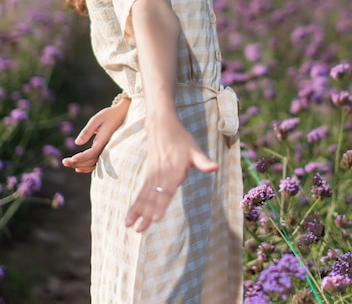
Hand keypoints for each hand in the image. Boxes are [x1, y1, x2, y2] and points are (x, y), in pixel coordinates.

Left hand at [62, 98, 129, 172]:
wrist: (122, 114)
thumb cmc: (109, 115)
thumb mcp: (97, 119)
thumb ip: (87, 131)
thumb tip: (77, 143)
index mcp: (104, 139)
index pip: (93, 153)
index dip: (82, 158)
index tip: (71, 159)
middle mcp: (107, 147)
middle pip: (92, 160)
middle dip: (77, 163)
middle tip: (64, 162)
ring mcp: (107, 150)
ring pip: (94, 164)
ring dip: (81, 166)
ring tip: (68, 163)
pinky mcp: (106, 151)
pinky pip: (97, 163)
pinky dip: (87, 167)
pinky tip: (77, 168)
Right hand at [125, 113, 217, 231]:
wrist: (162, 127)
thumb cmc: (181, 139)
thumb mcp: (194, 149)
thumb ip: (203, 161)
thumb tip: (216, 167)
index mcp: (174, 171)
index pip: (167, 191)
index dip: (161, 205)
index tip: (156, 218)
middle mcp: (161, 174)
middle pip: (153, 198)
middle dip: (146, 214)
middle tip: (140, 230)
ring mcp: (153, 175)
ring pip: (144, 196)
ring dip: (137, 211)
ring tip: (130, 225)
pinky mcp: (148, 174)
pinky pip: (141, 191)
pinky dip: (135, 203)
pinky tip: (130, 215)